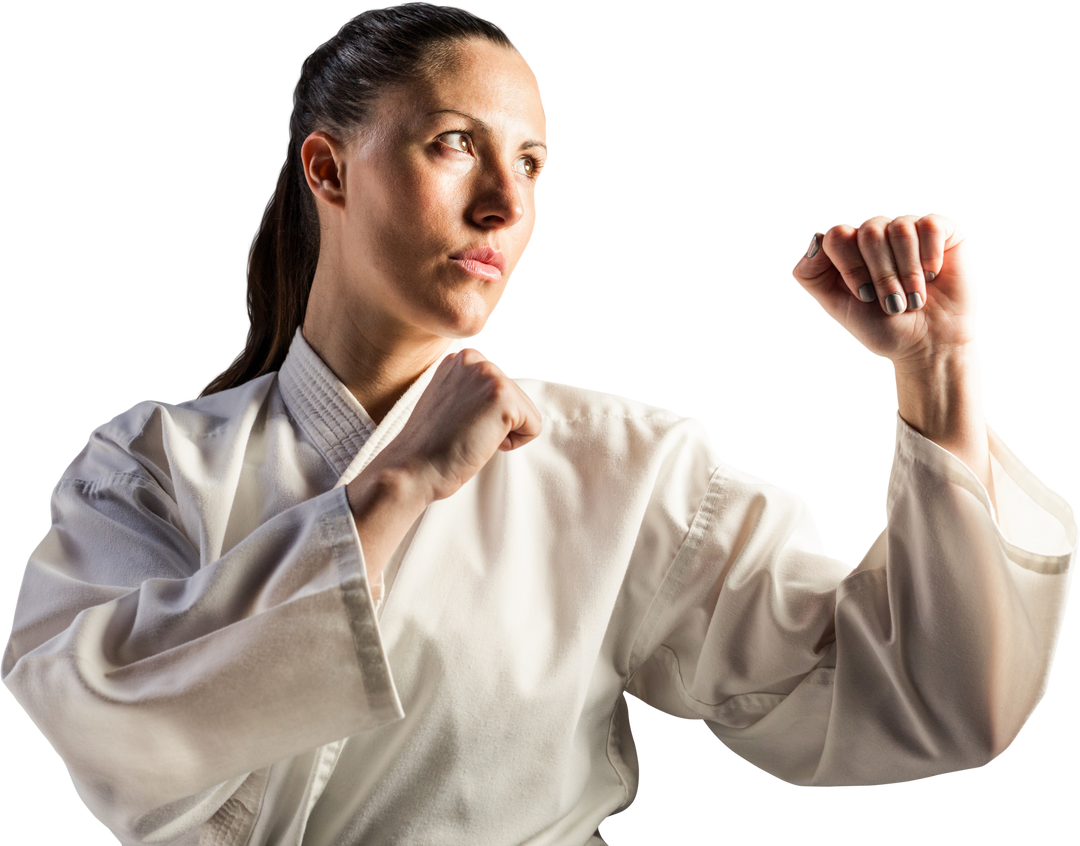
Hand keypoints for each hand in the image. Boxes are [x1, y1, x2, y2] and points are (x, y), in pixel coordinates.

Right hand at [370, 346, 541, 502]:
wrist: (413, 468)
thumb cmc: (430, 444)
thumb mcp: (449, 400)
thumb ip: (472, 388)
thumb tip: (495, 397)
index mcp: (461, 358)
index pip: (501, 387)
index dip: (484, 414)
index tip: (458, 422)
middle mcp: (475, 359)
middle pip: (517, 398)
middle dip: (497, 421)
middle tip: (464, 431)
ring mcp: (490, 375)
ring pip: (527, 412)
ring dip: (504, 432)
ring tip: (470, 436)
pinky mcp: (504, 398)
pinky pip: (534, 427)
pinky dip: (513, 444)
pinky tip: (481, 442)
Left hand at [790, 211, 979, 368]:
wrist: (929, 346)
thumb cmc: (882, 328)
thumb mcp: (836, 306)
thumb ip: (810, 274)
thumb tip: (813, 239)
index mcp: (847, 249)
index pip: (836, 234)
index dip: (850, 266)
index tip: (864, 297)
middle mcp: (875, 233)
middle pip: (869, 231)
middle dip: (882, 275)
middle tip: (892, 304)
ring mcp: (906, 228)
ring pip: (900, 229)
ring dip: (907, 273)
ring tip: (914, 299)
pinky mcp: (941, 229)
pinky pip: (930, 225)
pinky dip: (929, 257)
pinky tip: (932, 276)